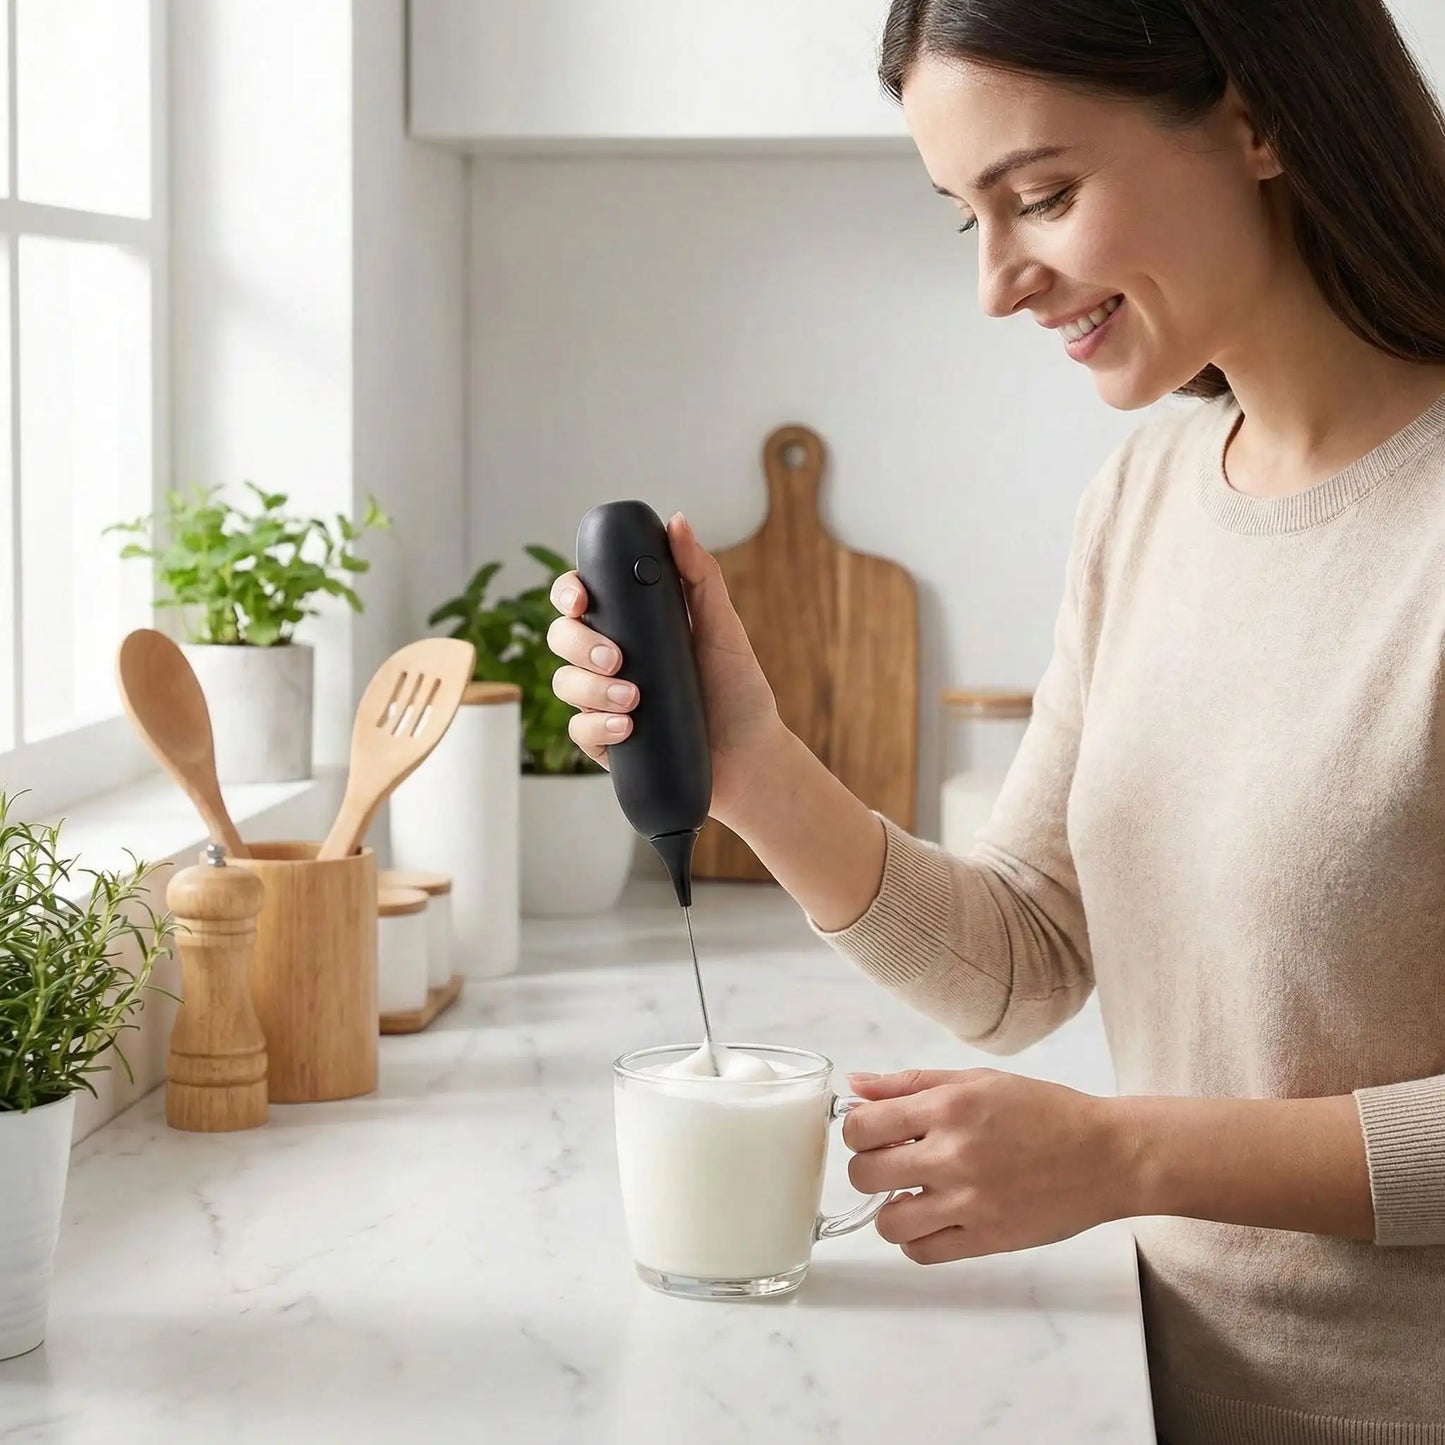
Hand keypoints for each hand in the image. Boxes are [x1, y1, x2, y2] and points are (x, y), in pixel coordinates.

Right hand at [547, 512, 785, 826]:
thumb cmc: (737, 690)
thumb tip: (678, 522)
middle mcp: (611, 660)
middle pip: (562, 637)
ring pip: (565, 683)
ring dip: (591, 688)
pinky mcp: (606, 742)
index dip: (569, 593)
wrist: (749, 757)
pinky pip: (579, 730)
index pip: (583, 599)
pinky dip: (597, 726)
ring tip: (633, 698)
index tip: (582, 600)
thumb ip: (700, 575)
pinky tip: (625, 728)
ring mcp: (604, 701)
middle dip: (579, 644)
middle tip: (616, 657)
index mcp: (632, 626)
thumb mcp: (722, 628)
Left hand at [842, 1069, 1134, 1262]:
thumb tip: (854, 1086)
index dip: (857, 1130)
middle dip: (868, 1167)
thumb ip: (909, 1084)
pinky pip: (921, 1253)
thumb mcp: (976, 1080)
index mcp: (949, 1107)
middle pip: (863, 1174)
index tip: (873, 1133)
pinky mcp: (987, 1240)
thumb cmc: (1043, 1111)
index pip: (862, 1126)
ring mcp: (969, 1203)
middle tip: (891, 1163)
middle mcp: (954, 1155)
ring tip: (913, 1194)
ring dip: (890, 1209)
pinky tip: (934, 1217)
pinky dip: (917, 1238)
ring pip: (887, 1222)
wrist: (1106, 1155)